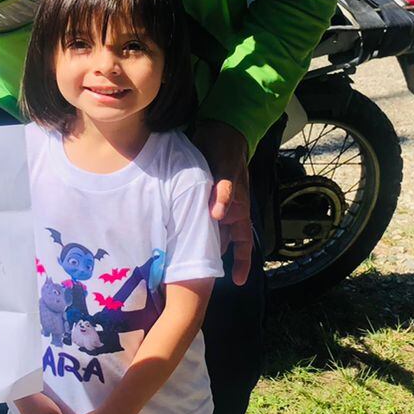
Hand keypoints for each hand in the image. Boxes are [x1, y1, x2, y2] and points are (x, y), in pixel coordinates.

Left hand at [192, 119, 251, 286]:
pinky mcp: (198, 199)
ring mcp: (211, 206)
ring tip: (177, 259)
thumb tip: (217, 215)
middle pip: (219, 242)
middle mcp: (226, 212)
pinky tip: (170, 233)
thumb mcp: (226, 169)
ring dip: (193, 242)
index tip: (239, 281)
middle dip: (208, 257)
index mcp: (238, 210)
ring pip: (204, 232)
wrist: (217, 132)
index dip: (242, 263)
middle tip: (191, 274)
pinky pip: (192, 218)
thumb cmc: (227, 151)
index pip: (242, 243)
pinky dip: (184, 226)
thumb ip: (224, 191)